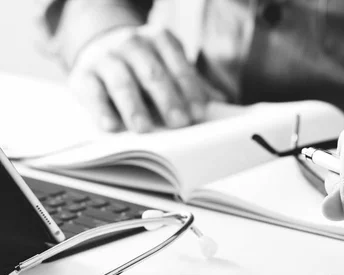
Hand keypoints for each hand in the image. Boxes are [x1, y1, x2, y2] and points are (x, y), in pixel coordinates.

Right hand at [68, 26, 224, 132]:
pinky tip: (111, 127)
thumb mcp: (170, 67)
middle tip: (179, 123)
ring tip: (144, 129)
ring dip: (134, 107)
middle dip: (167, 99)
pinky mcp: (83, 75)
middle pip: (152, 73)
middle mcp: (132, 43)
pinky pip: (92, 93)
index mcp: (160, 39)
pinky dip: (101, 110)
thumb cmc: (146, 68)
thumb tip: (222, 106)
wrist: (101, 50)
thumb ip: (192, 85)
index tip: (200, 113)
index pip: (178, 65)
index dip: (190, 89)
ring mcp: (106, 57)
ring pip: (122, 82)